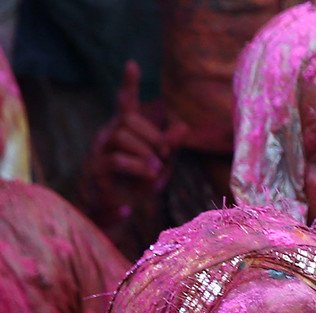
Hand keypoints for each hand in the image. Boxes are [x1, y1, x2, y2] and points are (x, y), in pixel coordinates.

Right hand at [79, 62, 179, 224]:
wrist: (116, 210)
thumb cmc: (137, 183)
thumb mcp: (160, 163)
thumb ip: (170, 145)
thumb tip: (183, 126)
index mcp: (124, 131)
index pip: (125, 103)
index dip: (129, 84)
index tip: (132, 64)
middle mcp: (109, 136)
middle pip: (128, 119)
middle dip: (152, 135)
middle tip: (165, 154)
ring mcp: (99, 151)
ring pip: (122, 136)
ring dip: (145, 152)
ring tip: (156, 169)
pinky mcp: (97, 170)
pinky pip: (117, 159)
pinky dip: (138, 168)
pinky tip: (149, 178)